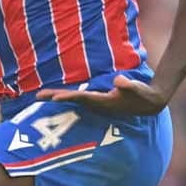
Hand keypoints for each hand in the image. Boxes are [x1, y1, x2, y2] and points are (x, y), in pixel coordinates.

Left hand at [36, 74, 169, 115]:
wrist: (149, 104)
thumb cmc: (142, 95)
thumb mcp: (137, 89)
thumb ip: (128, 85)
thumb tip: (118, 81)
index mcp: (103, 102)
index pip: (82, 99)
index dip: (68, 98)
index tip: (54, 99)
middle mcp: (97, 104)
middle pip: (72, 100)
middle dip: (55, 98)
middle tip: (36, 97)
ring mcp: (97, 103)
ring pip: (73, 99)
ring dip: (58, 97)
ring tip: (41, 96)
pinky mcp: (99, 100)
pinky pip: (78, 98)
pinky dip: (67, 96)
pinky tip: (58, 94)